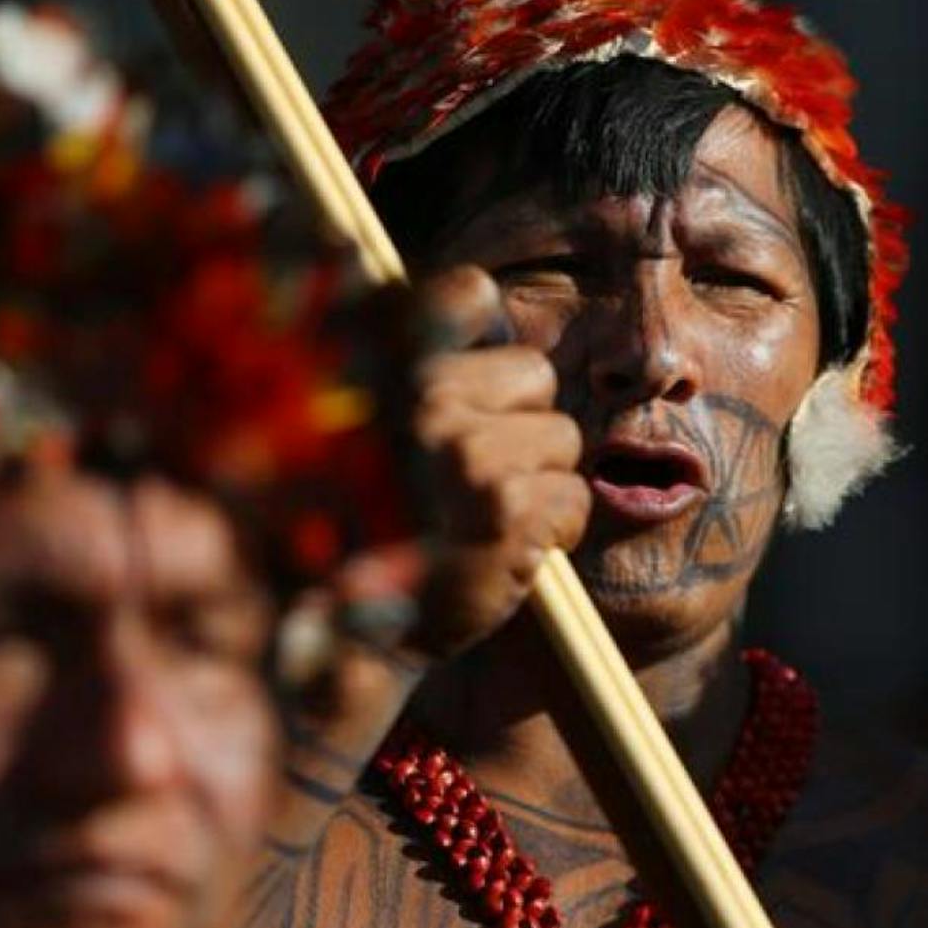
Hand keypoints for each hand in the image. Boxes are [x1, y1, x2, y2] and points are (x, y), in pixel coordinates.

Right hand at [401, 265, 589, 660]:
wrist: (355, 635)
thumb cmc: (377, 522)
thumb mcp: (374, 422)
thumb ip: (417, 360)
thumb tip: (478, 292)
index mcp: (382, 362)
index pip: (466, 292)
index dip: (486, 331)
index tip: (480, 382)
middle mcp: (420, 397)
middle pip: (534, 374)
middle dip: (523, 427)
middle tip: (471, 482)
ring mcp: (463, 452)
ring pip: (562, 439)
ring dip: (538, 484)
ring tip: (482, 521)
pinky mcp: (504, 508)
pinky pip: (572, 497)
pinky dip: (553, 531)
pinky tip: (501, 553)